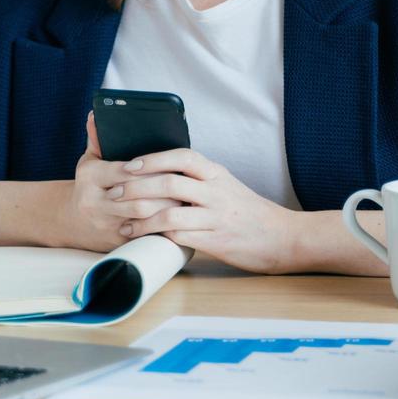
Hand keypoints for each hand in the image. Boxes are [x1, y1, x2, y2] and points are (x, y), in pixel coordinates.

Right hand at [64, 111, 180, 251]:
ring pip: (142, 217)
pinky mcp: (115, 241)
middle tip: (185, 183)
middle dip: (164, 191)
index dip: (148, 169)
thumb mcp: (89, 160)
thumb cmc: (90, 185)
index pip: (124, 172)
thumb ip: (98, 138)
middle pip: (137, 197)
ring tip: (185, 198)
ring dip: (167, 208)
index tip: (168, 165)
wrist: (72, 221)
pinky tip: (176, 217)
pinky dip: (161, 225)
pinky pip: (143, 233)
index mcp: (90, 177)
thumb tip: (96, 114)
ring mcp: (105, 225)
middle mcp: (94, 202)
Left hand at [116, 148, 298, 273]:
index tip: (129, 164)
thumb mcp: (228, 186)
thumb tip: (163, 174)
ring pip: (169, 213)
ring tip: (123, 223)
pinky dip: (157, 237)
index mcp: (217, 174)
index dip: (153, 158)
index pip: (183, 157)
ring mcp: (216, 217)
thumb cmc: (249, 212)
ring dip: (141, 218)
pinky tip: (144, 239)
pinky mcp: (215, 241)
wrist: (283, 237)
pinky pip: (179, 237)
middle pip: (169, 183)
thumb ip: (200, 180)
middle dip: (136, 188)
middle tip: (115, 193)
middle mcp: (216, 192)